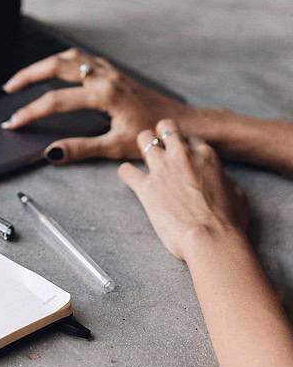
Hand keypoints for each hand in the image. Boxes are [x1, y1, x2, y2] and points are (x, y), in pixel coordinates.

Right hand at [2, 48, 190, 162]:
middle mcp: (104, 77)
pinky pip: (83, 58)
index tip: (14, 122)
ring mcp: (110, 72)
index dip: (31, 112)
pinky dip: (64, 61)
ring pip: (70, 57)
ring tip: (27, 76)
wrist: (184, 124)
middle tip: (9, 88)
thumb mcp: (116, 146)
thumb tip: (53, 152)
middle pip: (57, 65)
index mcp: (103, 94)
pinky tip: (59, 71)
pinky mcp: (115, 73)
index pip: (55, 101)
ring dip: (45, 64)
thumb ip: (81, 148)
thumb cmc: (154, 134)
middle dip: (29, 75)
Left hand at [118, 119, 248, 260]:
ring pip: (143, 138)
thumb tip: (220, 182)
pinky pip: (127, 170)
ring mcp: (162, 169)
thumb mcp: (238, 195)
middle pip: (166, 127)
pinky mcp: (146, 187)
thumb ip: (224, 181)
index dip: (187, 147)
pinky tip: (130, 177)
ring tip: (145, 156)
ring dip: (143, 146)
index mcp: (206, 156)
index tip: (184, 156)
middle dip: (161, 134)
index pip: (191, 138)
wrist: (211, 239)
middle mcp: (182, 156)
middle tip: (161, 147)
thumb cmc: (229, 222)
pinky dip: (127, 173)